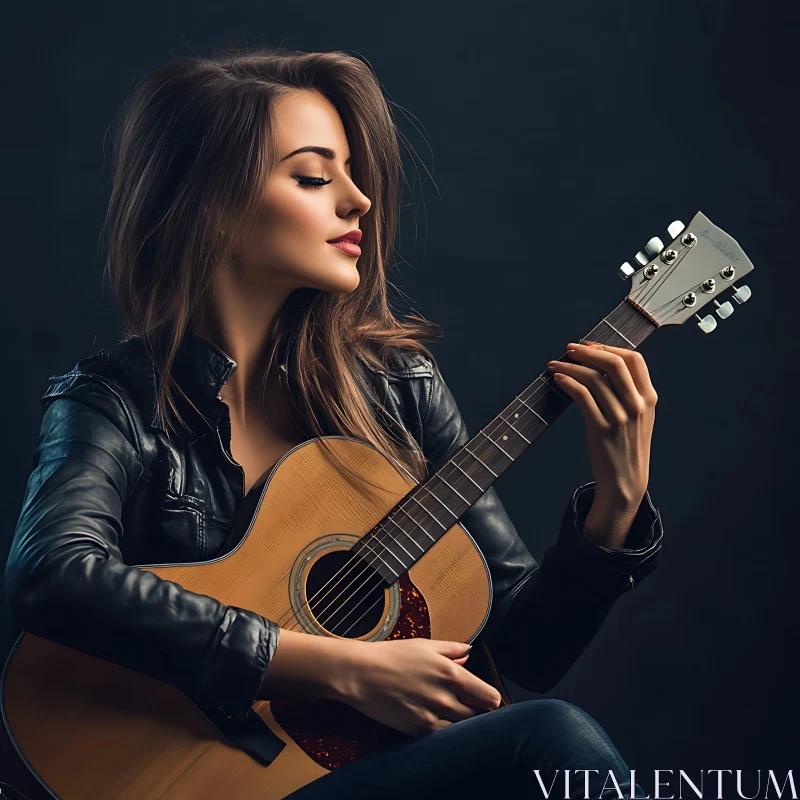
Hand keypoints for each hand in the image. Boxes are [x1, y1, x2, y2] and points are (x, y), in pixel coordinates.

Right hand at [332, 638, 502, 735]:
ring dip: (462, 721)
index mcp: (452, 674)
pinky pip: (443, 736)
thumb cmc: (392, 656)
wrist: (361, 674)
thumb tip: (469, 653)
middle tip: (467, 703)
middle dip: (477, 709)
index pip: (490, 697)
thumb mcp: (426, 645)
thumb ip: (453, 649)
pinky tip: (436, 718)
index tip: (484, 696)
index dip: (490, 698)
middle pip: (480, 715)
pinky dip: (445, 730)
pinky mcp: (418, 730)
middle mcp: (446, 697)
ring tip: (450, 710)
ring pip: (463, 728)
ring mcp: (433, 716)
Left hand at [547, 341, 657, 547]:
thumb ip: (628, 392)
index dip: (609, 347)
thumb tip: (601, 364)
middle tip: (570, 348)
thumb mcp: (639, 416)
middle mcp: (637, 405)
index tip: (590, 345)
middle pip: (613, 363)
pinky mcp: (601, 429)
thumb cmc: (627, 446)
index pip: (634, 359)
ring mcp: (620, 417)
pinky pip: (582, 397)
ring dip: (570, 366)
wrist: (625, 482)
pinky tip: (559, 380)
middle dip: (588, 351)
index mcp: (648, 397)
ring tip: (555, 365)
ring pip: (593, 378)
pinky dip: (568, 383)